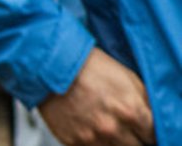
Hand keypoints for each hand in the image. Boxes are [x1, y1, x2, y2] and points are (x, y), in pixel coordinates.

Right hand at [39, 48, 154, 144]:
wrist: (51, 66)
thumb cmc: (89, 67)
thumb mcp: (127, 78)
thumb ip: (145, 102)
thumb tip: (152, 119)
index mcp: (131, 111)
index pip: (153, 136)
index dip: (147, 130)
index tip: (142, 127)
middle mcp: (113, 128)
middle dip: (132, 137)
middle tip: (122, 124)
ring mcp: (92, 137)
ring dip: (113, 140)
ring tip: (103, 123)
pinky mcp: (73, 141)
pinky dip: (93, 141)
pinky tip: (88, 125)